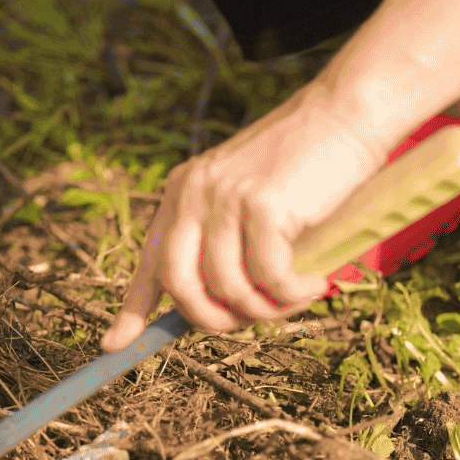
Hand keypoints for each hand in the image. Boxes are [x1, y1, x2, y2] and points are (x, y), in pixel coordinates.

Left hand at [102, 83, 389, 350]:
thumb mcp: (249, 198)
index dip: (132, 310)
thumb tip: (219, 304)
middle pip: (179, 283)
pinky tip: (313, 283)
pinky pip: (268, 277)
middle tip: (254, 319)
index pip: (151, 260)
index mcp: (183, 190)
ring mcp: (225, 198)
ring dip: (266, 309)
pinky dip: (292, 293)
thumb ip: (226, 241)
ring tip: (297, 297)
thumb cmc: (306, 163)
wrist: (345, 114)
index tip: (114, 346)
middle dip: (213, 319)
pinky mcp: (261, 205)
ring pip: (227, 288)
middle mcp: (194, 192)